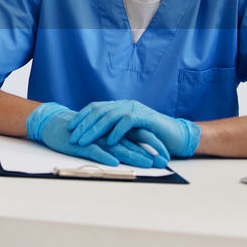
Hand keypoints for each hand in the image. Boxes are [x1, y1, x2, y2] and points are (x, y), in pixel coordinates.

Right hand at [25, 102, 156, 167]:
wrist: (55, 125)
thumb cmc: (81, 134)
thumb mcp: (102, 138)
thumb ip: (117, 143)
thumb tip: (133, 154)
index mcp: (115, 129)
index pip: (138, 135)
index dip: (153, 144)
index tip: (167, 156)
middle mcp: (108, 132)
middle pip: (133, 141)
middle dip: (149, 152)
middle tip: (164, 161)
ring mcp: (96, 137)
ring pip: (117, 146)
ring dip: (133, 155)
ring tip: (147, 163)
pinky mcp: (82, 143)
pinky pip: (94, 149)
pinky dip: (104, 155)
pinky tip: (114, 161)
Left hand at [69, 99, 199, 158]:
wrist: (176, 136)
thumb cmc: (150, 137)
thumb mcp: (128, 133)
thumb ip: (113, 130)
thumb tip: (92, 137)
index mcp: (120, 106)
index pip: (95, 107)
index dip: (81, 116)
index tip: (69, 127)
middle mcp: (125, 104)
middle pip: (99, 111)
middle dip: (83, 125)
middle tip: (73, 137)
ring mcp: (135, 109)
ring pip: (109, 116)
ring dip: (95, 130)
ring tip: (84, 141)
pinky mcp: (145, 117)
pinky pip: (127, 122)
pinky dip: (116, 131)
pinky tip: (108, 141)